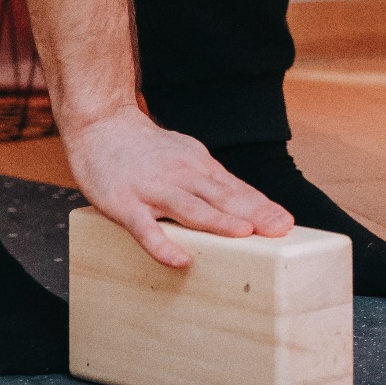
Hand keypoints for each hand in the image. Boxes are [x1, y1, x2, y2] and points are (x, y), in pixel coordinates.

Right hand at [64, 109, 293, 267]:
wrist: (101, 125)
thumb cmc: (146, 148)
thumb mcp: (186, 156)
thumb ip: (212, 181)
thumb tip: (247, 204)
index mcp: (198, 166)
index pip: (235, 188)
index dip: (260, 205)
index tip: (285, 221)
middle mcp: (181, 176)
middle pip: (221, 196)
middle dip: (252, 213)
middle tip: (279, 227)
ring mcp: (153, 190)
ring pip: (190, 208)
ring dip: (218, 221)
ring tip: (245, 233)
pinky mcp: (125, 204)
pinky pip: (146, 229)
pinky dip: (163, 245)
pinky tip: (180, 260)